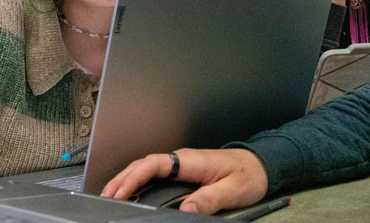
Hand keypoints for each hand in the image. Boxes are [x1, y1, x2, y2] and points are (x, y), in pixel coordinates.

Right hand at [101, 148, 268, 214]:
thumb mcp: (232, 190)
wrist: (263, 165)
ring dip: (128, 179)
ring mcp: (182, 165)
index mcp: (191, 160)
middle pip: (144, 164)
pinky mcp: (184, 173)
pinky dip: (139, 182)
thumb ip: (209, 200)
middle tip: (105, 196)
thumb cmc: (250, 174)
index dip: (134, 176)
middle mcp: (183, 160)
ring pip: (147, 169)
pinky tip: (132, 193)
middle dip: (122, 178)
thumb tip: (186, 210)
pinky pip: (156, 175)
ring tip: (112, 195)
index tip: (120, 190)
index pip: (155, 164)